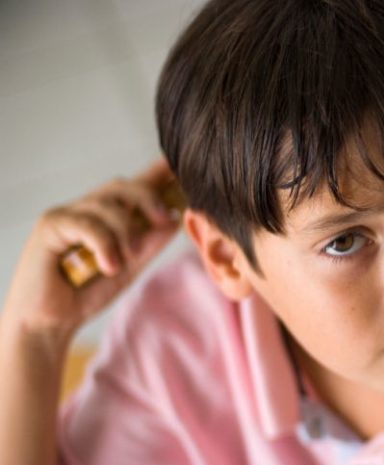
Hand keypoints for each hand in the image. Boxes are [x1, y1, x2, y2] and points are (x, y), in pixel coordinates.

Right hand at [1, 157, 180, 340]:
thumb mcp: (129, 267)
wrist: (50, 324)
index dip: (157, 172)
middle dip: (149, 199)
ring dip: (126, 231)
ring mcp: (66, 214)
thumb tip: (174, 220)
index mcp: (107, 217)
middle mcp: (86, 209)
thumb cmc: (86, 294)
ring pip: (107, 205)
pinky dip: (104, 244)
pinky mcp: (49, 225)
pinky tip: (108, 266)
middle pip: (123, 186)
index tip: (180, 164)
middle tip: (165, 220)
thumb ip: (149, 244)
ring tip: (128, 259)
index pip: (134, 186)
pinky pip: (86, 224)